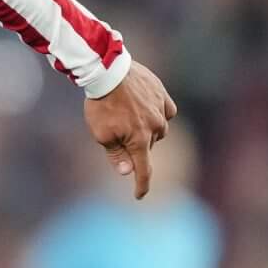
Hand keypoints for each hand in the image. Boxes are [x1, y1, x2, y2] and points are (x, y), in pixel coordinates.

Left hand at [84, 59, 177, 198]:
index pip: (144, 170)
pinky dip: (158, 114)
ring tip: (129, 116)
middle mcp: (155, 127)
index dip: (142, 185)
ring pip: (159, 129)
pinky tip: (147, 109)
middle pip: (149, 146)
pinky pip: (166, 110)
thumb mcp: (101, 134)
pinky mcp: (163, 94)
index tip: (139, 195)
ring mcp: (161, 110)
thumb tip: (128, 172)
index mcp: (139, 140)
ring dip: (148, 130)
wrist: (108, 71)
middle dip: (137, 146)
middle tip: (119, 133)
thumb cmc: (101, 104)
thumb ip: (116, 155)